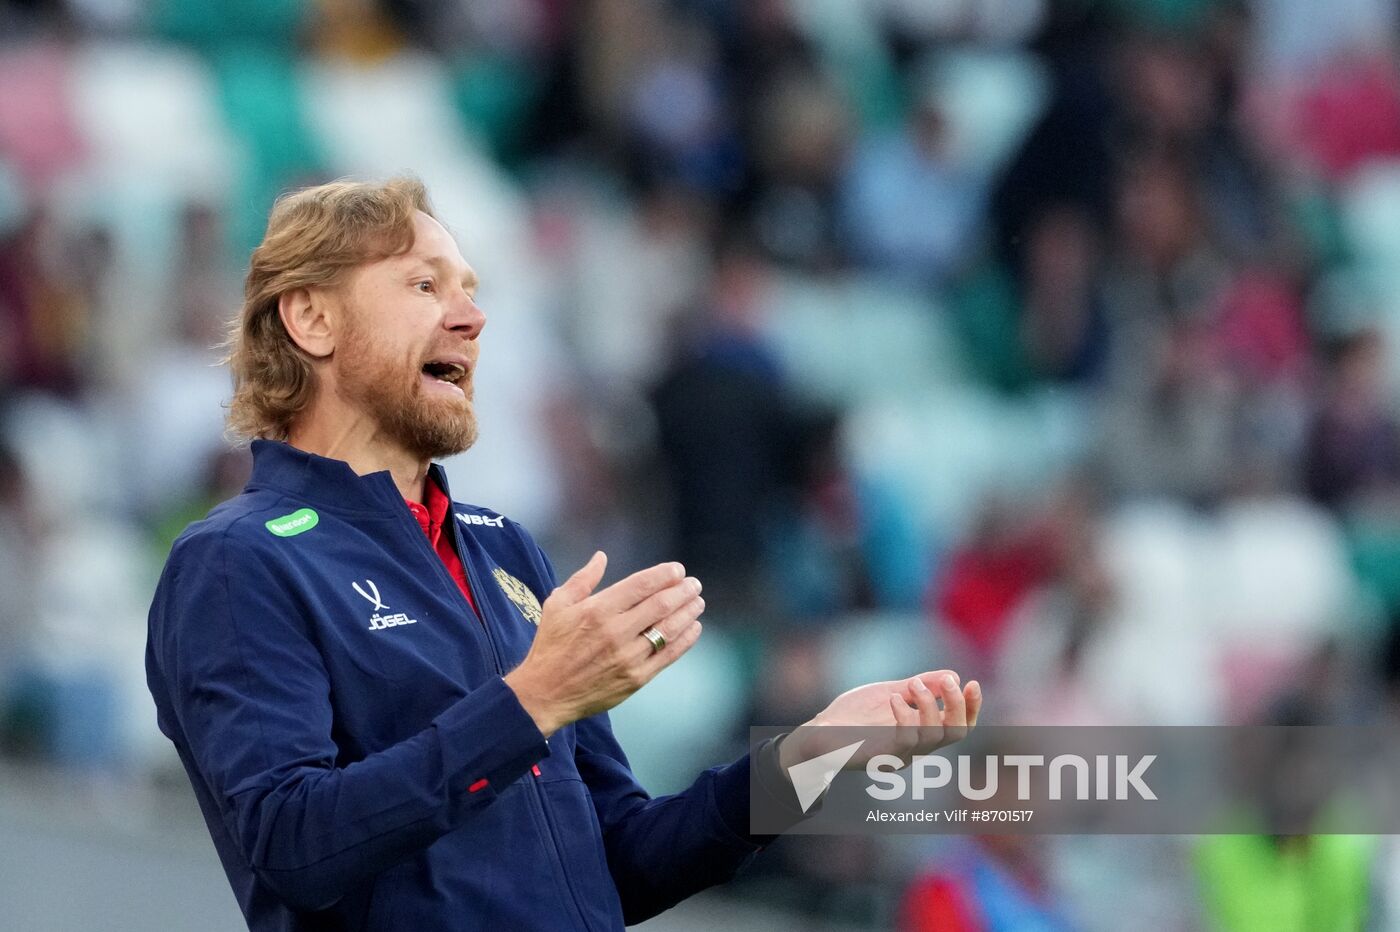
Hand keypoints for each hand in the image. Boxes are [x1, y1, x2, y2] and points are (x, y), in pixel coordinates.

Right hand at [504, 552, 704, 736]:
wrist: (546, 693)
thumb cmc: (551, 646)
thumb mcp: (558, 605)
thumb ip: (583, 579)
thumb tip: (601, 556)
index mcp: (598, 610)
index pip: (641, 585)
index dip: (664, 575)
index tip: (678, 571)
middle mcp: (616, 631)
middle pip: (660, 605)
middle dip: (682, 591)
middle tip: (694, 584)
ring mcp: (629, 656)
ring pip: (668, 629)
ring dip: (688, 613)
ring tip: (698, 602)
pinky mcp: (636, 678)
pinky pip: (668, 656)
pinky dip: (685, 640)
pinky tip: (693, 628)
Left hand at [777, 672, 981, 773]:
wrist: (819, 733)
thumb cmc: (854, 715)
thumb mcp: (890, 693)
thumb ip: (919, 687)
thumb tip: (953, 675)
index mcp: (923, 733)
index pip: (958, 725)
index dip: (971, 707)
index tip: (972, 683)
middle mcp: (917, 748)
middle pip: (955, 733)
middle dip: (956, 705)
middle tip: (947, 681)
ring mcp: (901, 755)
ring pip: (933, 737)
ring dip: (928, 706)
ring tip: (913, 684)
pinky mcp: (882, 758)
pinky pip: (905, 741)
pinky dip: (906, 717)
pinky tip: (895, 698)